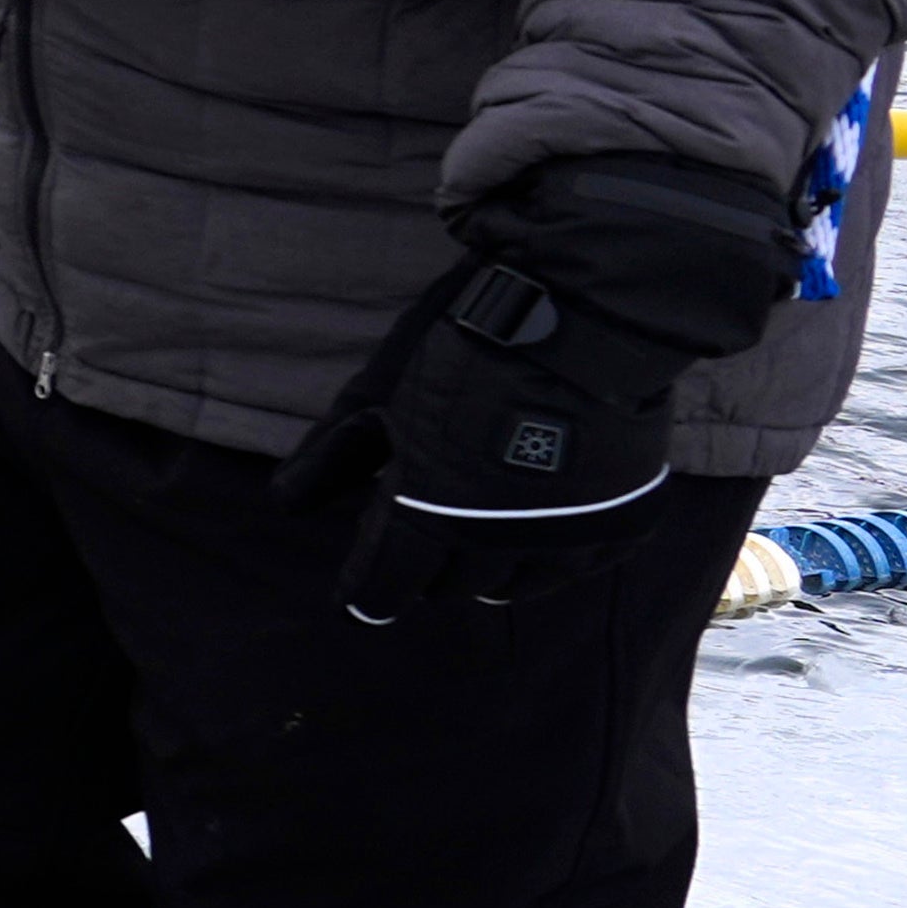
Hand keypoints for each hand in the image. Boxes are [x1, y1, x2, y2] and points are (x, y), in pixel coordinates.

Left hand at [276, 153, 797, 620]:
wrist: (588, 313)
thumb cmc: (467, 349)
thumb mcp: (380, 395)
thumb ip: (333, 457)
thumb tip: (287, 503)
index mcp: (430, 514)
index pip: (383, 589)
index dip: (365, 591)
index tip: (358, 594)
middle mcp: (497, 542)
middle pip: (445, 588)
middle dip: (425, 563)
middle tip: (423, 528)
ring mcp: (564, 538)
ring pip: (507, 586)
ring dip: (482, 565)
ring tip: (473, 526)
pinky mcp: (619, 526)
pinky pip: (571, 567)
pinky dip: (547, 551)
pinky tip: (535, 520)